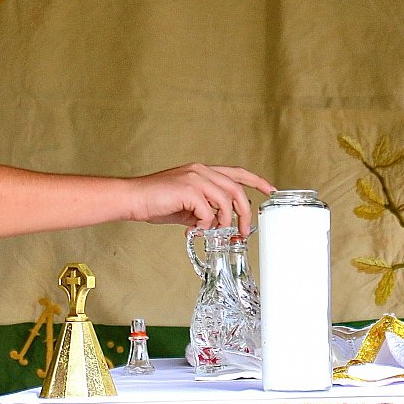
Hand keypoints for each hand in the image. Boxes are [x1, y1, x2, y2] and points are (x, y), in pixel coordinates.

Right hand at [122, 163, 274, 233]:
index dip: (257, 181)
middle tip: (244, 231)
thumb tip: (218, 225)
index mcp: (202, 171)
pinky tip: (193, 229)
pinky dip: (205, 224)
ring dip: (224, 222)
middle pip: (236, 189)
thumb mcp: (186, 206)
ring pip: (225, 200)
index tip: (271, 191)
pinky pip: (208, 212)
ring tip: (214, 232)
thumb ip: (205, 210)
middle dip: (245, 212)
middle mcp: (201, 170)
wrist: (132, 199)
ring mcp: (195, 178)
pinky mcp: (188, 189)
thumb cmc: (155, 202)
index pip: (237, 172)